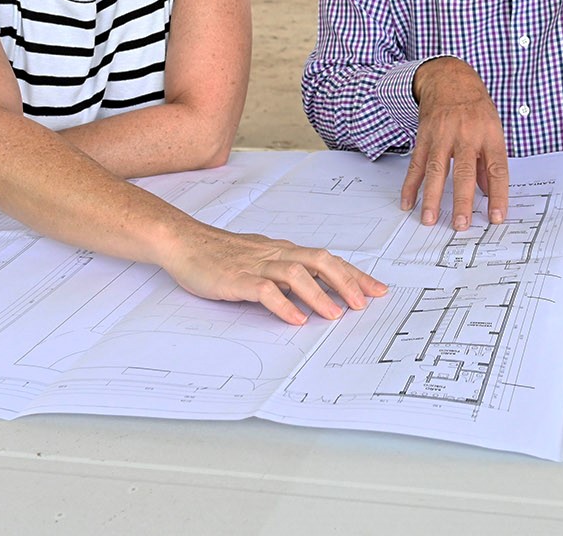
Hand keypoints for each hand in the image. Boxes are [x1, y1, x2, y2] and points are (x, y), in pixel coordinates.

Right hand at [159, 223, 386, 325]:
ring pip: (295, 273)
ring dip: (318, 294)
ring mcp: (255, 266)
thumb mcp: (261, 259)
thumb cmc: (222, 253)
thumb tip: (317, 288)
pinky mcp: (236, 279)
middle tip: (365, 303)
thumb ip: (287, 271)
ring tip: (335, 315)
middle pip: (320, 260)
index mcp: (284, 250)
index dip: (354, 275)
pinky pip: (264, 290)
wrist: (184, 242)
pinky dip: (282, 304)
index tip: (378, 290)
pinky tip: (295, 319)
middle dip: (346, 281)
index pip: (327, 260)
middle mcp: (275, 254)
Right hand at [401, 58, 508, 230]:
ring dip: (431, 197)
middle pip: (465, 172)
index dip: (498, 195)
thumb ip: (490, 162)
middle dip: (462, 200)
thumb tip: (490, 194)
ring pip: (436, 170)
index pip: (498, 169)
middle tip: (460, 225)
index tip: (497, 218)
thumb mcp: (492, 129)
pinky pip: (417, 164)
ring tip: (429, 219)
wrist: (450, 79)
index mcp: (489, 135)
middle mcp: (466, 135)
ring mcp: (443, 135)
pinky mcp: (424, 136)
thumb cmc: (475, 107)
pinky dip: (410, 184)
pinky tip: (407, 202)